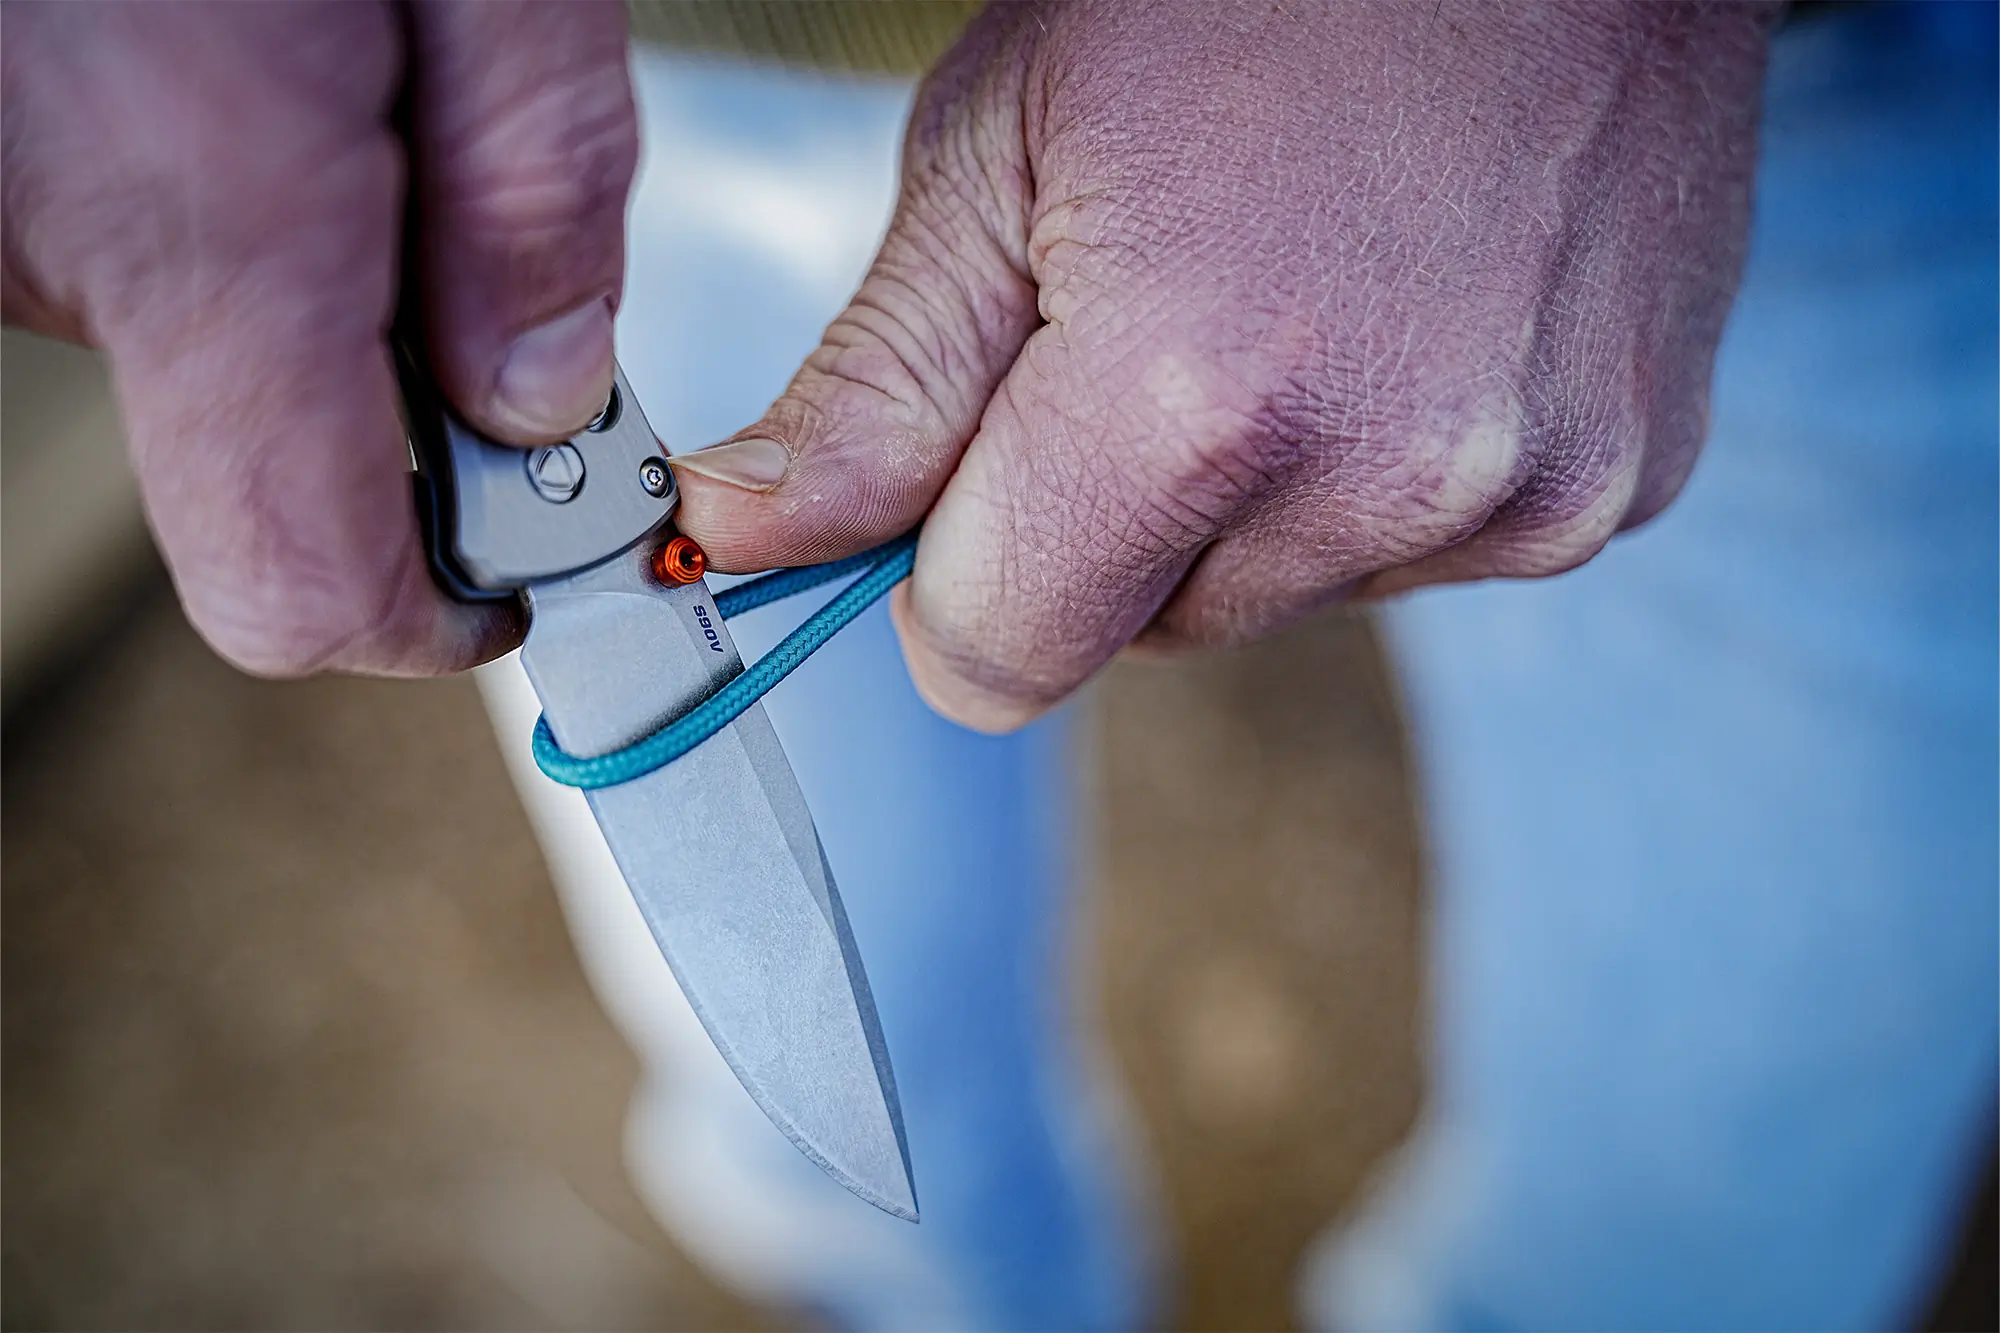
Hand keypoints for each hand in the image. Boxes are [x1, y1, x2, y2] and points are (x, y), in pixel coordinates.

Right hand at [3, 0, 635, 674]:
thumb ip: (529, 179)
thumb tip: (549, 390)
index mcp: (212, 216)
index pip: (304, 592)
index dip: (442, 619)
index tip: (535, 566)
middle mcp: (51, 242)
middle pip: (264, 487)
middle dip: (406, 414)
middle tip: (473, 239)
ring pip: (203, 374)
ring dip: (317, 302)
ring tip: (358, 104)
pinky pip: (129, 281)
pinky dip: (230, 231)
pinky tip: (272, 95)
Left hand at [671, 0, 1771, 730]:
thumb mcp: (1004, 150)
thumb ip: (874, 389)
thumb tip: (741, 538)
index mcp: (1196, 397)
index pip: (997, 661)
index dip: (957, 579)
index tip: (968, 480)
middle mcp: (1381, 478)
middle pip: (1142, 633)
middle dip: (1111, 517)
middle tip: (1163, 319)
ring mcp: (1525, 493)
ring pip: (1280, 597)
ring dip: (1254, 496)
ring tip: (1298, 298)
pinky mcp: (1612, 485)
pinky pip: (1416, 556)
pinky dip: (1380, 473)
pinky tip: (1404, 320)